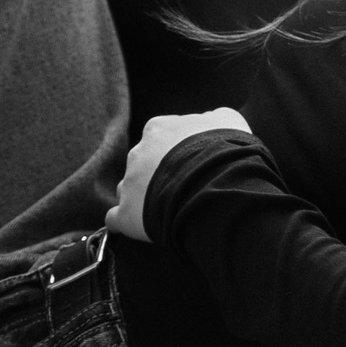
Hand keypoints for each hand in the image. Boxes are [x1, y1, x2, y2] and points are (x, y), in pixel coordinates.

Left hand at [106, 108, 253, 241]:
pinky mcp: (125, 215)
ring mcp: (129, 184)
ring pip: (128, 189)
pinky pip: (117, 219)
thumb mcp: (228, 122)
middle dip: (156, 173)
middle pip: (142, 162)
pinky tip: (139, 228)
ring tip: (164, 208)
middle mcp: (138, 153)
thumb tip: (210, 121)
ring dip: (141, 197)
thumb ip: (214, 118)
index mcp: (158, 128)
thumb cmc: (224, 152)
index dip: (176, 149)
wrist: (216, 186)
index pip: (160, 136)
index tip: (190, 161)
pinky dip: (125, 223)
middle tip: (181, 186)